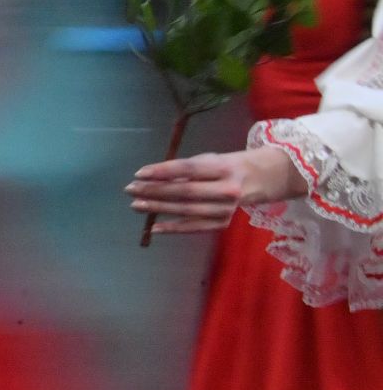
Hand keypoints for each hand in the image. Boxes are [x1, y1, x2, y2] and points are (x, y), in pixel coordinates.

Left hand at [127, 146, 306, 232]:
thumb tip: (151, 179)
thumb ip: (183, 170)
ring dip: (158, 208)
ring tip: (136, 205)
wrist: (259, 180)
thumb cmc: (224, 168)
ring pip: (187, 210)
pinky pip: (194, 228)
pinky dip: (173, 228)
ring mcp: (226, 209)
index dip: (162, 171)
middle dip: (155, 191)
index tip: (138, 173)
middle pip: (185, 191)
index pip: (188, 169)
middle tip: (131, 189)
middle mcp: (227, 189)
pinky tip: (153, 227)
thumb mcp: (208, 161)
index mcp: (223, 168)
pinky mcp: (223, 223)